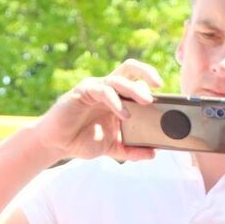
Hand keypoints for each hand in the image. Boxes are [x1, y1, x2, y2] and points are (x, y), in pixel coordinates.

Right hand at [33, 59, 161, 163]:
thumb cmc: (81, 142)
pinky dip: (115, 100)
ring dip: (135, 89)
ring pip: (119, 79)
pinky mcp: (82, 91)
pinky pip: (102, 89)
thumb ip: (131, 150)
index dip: (153, 82)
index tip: (168, 95)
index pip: (138, 81)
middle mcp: (108, 89)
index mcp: (117, 97)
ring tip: (146, 102)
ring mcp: (95, 88)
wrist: (56, 145)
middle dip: (148, 73)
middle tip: (159, 89)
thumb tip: (153, 154)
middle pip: (131, 69)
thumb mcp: (112, 148)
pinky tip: (123, 113)